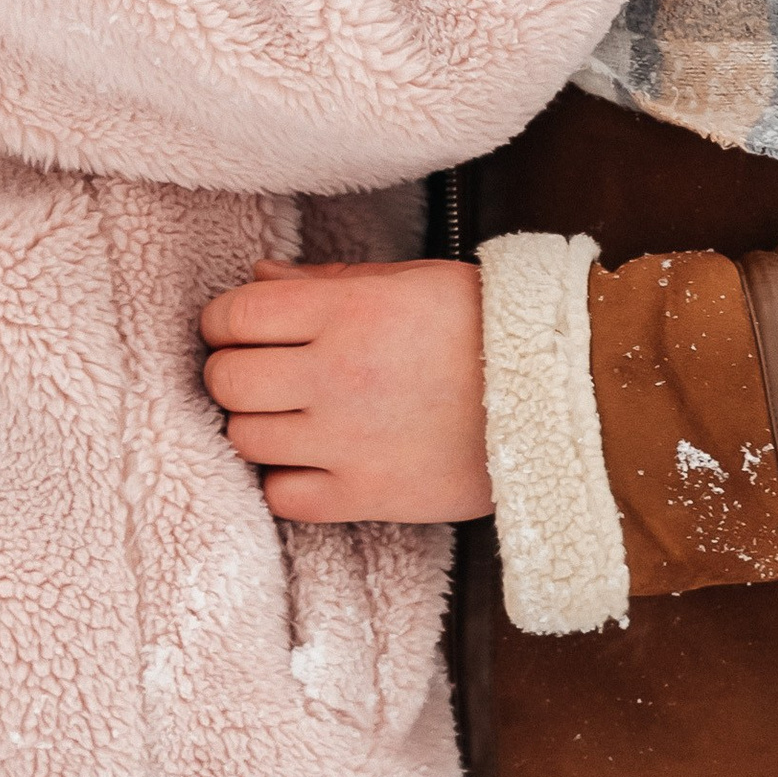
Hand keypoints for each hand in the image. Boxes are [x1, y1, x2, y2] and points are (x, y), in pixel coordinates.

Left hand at [198, 257, 489, 523]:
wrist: (554, 399)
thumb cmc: (484, 328)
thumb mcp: (409, 280)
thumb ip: (327, 281)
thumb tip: (259, 279)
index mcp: (348, 311)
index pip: (236, 314)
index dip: (223, 319)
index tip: (238, 325)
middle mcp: (336, 375)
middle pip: (226, 380)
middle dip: (230, 370)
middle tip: (258, 370)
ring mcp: (346, 442)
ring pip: (244, 439)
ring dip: (255, 424)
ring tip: (289, 413)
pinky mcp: (364, 496)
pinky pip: (282, 497)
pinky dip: (285, 480)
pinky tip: (312, 458)